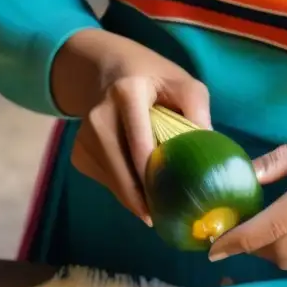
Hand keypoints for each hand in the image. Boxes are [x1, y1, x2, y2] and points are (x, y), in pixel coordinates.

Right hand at [51, 29, 210, 222]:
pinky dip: (125, 189)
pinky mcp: (78, 154)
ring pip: (114, 183)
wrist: (109, 70)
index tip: (172, 206)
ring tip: (158, 199)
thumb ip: (198, 114)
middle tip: (170, 216)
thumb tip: (209, 159)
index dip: (155, 180)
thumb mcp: (183, 84)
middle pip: (122, 172)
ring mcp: (83, 137)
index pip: (140, 146)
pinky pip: (106, 182)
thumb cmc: (154, 80)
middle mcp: (98, 115)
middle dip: (146, 200)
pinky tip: (138, 179)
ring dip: (136, 197)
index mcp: (126, 93)